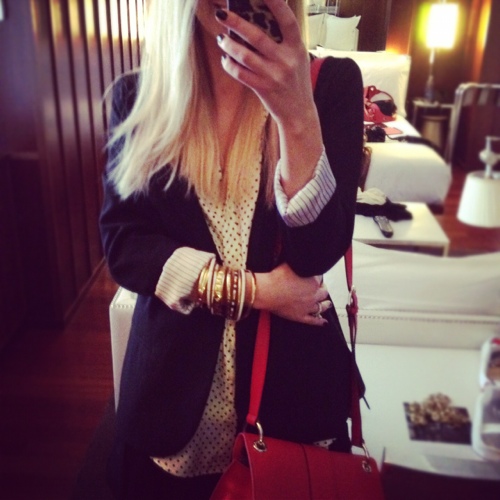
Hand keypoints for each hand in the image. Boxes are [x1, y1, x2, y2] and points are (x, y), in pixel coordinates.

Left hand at [215, 0, 314, 128]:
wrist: (299, 113)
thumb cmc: (295, 80)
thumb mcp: (298, 58)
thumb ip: (284, 41)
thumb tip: (257, 20)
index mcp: (297, 47)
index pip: (286, 20)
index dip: (275, 3)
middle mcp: (286, 60)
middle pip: (257, 36)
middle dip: (236, 23)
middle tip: (221, 14)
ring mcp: (273, 75)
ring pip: (244, 55)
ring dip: (228, 45)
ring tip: (221, 39)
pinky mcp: (263, 88)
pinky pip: (240, 73)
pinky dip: (229, 65)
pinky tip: (225, 59)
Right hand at [254, 263, 331, 325]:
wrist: (266, 291)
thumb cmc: (276, 278)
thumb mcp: (291, 265)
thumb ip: (300, 264)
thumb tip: (303, 262)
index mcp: (313, 282)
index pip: (320, 278)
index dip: (318, 277)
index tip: (315, 276)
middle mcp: (313, 295)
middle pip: (324, 292)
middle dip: (323, 289)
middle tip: (321, 288)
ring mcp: (308, 307)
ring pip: (321, 307)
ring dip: (325, 304)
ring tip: (327, 303)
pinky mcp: (300, 316)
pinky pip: (313, 320)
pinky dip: (320, 321)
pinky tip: (324, 321)